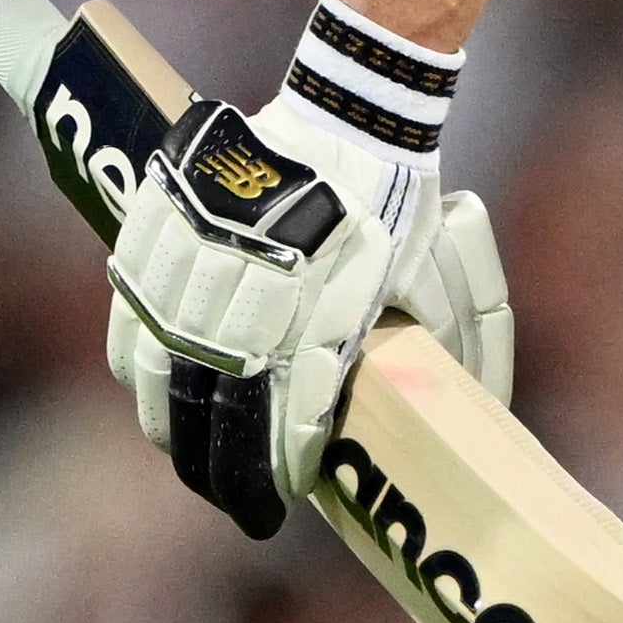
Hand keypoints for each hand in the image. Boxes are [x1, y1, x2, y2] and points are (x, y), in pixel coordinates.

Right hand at [103, 102, 503, 537]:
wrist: (344, 117)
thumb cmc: (395, 203)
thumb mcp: (432, 270)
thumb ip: (455, 335)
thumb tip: (490, 404)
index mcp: (324, 299)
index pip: (292, 407)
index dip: (279, 463)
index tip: (278, 499)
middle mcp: (254, 285)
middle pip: (221, 400)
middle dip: (223, 464)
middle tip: (234, 505)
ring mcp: (197, 258)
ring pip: (166, 365)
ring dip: (176, 426)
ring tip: (192, 465)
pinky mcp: (160, 232)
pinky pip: (132, 316)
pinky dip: (139, 366)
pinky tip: (154, 402)